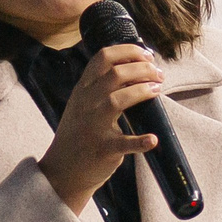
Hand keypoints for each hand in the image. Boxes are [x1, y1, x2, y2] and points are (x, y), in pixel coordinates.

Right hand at [37, 43, 163, 214]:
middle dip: (144, 69)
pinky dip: (140, 141)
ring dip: (143, 90)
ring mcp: (93, 126)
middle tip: (159, 74)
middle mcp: (86, 104)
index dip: (129, 52)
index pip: (103, 58)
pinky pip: (124, 143)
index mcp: (83, 89)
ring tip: (158, 89)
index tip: (147, 55)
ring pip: (119, 99)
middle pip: (116, 74)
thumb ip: (100, 86)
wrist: (62, 170)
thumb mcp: (82, 103)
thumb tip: (135, 68)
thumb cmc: (79, 133)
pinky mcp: (103, 149)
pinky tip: (153, 139)